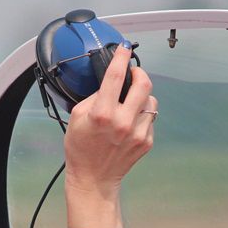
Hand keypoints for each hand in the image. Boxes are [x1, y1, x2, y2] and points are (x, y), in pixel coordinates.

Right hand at [62, 42, 155, 195]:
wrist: (94, 178)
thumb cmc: (81, 149)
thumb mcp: (77, 117)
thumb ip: (94, 97)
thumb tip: (109, 83)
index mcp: (103, 114)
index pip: (115, 76)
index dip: (120, 58)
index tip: (123, 49)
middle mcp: (123, 122)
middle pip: (144, 83)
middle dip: (139, 73)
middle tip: (133, 72)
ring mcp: (138, 133)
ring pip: (151, 100)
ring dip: (142, 95)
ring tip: (130, 101)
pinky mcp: (146, 141)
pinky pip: (150, 117)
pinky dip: (142, 113)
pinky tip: (130, 120)